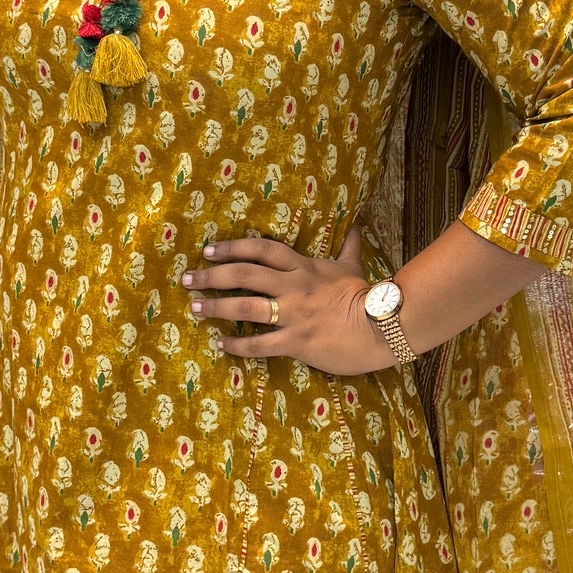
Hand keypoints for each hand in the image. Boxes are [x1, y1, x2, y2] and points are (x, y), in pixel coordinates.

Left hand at [181, 230, 391, 374]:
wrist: (384, 326)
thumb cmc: (365, 296)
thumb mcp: (352, 267)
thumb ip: (347, 247)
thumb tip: (354, 228)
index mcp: (303, 267)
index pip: (261, 249)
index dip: (232, 247)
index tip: (209, 251)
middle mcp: (293, 287)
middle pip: (244, 275)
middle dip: (212, 276)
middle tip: (188, 279)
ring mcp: (294, 314)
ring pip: (246, 307)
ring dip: (216, 307)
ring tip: (195, 308)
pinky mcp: (298, 341)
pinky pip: (261, 344)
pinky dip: (238, 345)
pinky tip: (221, 344)